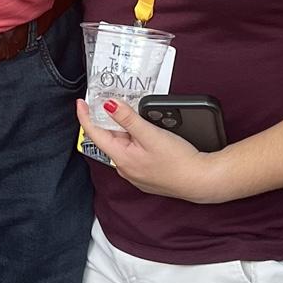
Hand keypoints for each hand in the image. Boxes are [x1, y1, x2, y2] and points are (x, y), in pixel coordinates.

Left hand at [77, 98, 224, 202]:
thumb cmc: (179, 161)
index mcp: (121, 158)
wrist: (200, 181)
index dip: (85, 116)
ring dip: (123, 131)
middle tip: (110, 102)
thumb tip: (108, 105)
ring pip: (122, 146)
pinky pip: (133, 154)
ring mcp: (136, 174)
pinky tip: (146, 135)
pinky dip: (134, 141)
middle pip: (109, 139)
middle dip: (108, 121)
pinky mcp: (147, 175)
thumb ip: (128, 119)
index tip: (81, 103)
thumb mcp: (150, 134)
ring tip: (131, 116)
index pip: (94, 134)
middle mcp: (125, 169)